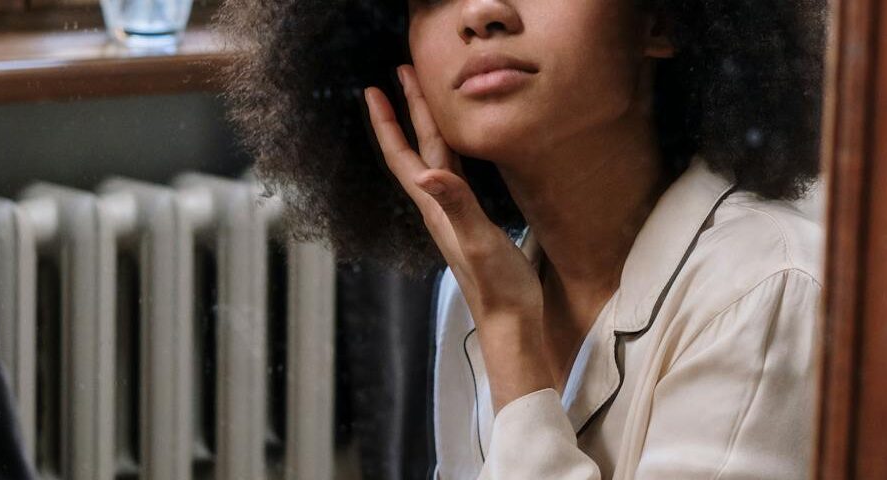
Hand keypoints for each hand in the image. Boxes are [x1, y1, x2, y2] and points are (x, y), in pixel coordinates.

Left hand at [364, 65, 553, 407]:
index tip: (375, 88)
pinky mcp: (474, 222)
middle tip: (400, 74)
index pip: (405, 156)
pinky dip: (452, 151)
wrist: (511, 323)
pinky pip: (456, 175)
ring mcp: (455, 215)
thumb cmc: (496, 286)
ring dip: (427, 129)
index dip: (389, 122)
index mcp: (436, 206)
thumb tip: (426, 173)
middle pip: (418, 150)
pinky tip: (460, 148)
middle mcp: (440, 207)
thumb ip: (456, 204)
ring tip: (424, 100)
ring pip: (435, 161)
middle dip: (408, 112)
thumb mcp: (477, 240)